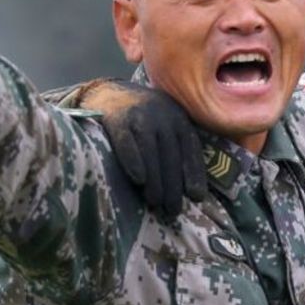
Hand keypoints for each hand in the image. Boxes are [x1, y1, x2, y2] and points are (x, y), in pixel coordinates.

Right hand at [76, 80, 207, 215]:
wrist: (107, 92)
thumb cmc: (141, 118)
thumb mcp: (165, 125)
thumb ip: (176, 148)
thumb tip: (191, 191)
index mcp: (179, 118)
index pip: (191, 149)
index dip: (194, 174)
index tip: (197, 197)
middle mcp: (163, 114)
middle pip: (171, 155)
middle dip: (173, 186)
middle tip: (173, 211)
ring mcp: (140, 114)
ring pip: (151, 152)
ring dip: (155, 180)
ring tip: (155, 203)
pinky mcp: (116, 117)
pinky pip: (126, 142)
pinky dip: (133, 160)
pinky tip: (138, 179)